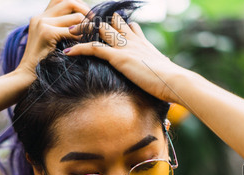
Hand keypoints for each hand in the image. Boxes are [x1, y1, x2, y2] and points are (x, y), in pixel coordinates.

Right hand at [14, 0, 90, 82]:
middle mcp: (40, 16)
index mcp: (40, 17)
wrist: (25, 77)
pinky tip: (87, 43)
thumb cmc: (41, 64)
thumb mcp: (50, 43)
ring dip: (87, 24)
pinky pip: (72, 31)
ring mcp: (42, 23)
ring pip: (74, 15)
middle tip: (96, 22)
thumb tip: (82, 26)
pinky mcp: (46, 33)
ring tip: (93, 34)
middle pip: (69, 2)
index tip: (89, 16)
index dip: (78, 4)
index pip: (62, 0)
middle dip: (86, 10)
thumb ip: (60, 31)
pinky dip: (82, 36)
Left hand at [64, 12, 187, 103]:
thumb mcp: (166, 74)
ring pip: (101, 30)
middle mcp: (134, 41)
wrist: (175, 81)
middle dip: (98, 23)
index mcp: (144, 44)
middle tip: (82, 26)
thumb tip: (169, 77)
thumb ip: (162, 71)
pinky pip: (94, 48)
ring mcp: (126, 47)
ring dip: (85, 31)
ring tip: (70, 33)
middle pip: (113, 23)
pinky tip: (67, 51)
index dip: (118, 26)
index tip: (109, 27)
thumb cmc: (173, 82)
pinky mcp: (119, 57)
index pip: (130, 27)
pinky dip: (78, 48)